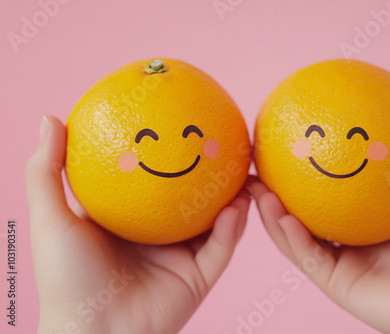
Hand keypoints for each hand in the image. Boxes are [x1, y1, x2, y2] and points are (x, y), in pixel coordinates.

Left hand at [26, 116, 250, 333]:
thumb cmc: (66, 278)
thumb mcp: (50, 218)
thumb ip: (47, 170)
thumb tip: (50, 118)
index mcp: (129, 220)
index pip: (154, 181)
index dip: (170, 155)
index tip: (183, 125)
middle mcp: (158, 236)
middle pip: (193, 199)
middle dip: (214, 173)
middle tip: (228, 143)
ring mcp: (180, 256)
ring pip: (216, 222)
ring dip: (234, 197)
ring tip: (246, 171)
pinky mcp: (198, 278)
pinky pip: (221, 249)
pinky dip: (232, 228)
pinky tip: (237, 206)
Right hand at [248, 93, 389, 333]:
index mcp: (384, 223)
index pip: (344, 195)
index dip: (320, 172)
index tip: (301, 145)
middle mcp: (361, 243)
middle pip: (312, 215)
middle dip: (283, 193)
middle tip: (262, 166)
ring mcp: (348, 265)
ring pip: (299, 238)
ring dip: (273, 215)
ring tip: (254, 188)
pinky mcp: (340, 285)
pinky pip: (309, 258)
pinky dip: (291, 238)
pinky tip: (279, 215)